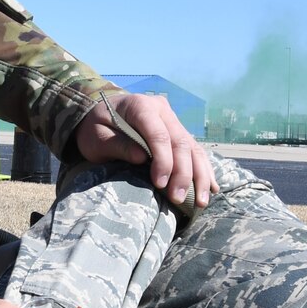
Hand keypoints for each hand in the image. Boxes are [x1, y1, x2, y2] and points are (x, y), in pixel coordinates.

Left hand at [75, 91, 216, 209]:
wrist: (99, 113)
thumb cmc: (94, 127)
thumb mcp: (96, 137)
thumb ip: (117, 145)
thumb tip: (142, 158)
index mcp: (140, 106)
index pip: (159, 134)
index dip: (163, 160)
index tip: (160, 184)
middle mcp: (161, 110)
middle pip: (180, 142)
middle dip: (183, 173)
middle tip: (178, 199)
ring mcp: (172, 120)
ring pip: (193, 147)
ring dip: (199, 175)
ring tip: (201, 201)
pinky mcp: (177, 132)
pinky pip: (195, 150)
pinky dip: (204, 169)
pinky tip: (211, 188)